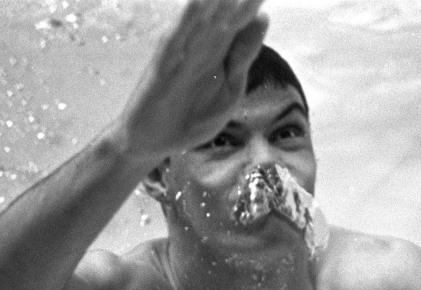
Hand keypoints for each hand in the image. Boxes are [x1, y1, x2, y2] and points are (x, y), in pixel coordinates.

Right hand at [114, 0, 268, 162]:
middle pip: (221, 17)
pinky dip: (185, 25)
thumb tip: (264, 17)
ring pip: (199, 24)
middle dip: (234, 0)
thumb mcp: (230, 89)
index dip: (251, 5)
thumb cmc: (194, 115)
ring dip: (212, 2)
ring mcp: (179, 58)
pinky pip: (174, 45)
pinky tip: (196, 6)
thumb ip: (243, 55)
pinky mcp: (161, 71)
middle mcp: (198, 48)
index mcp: (218, 53)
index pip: (240, 22)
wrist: (156, 144)